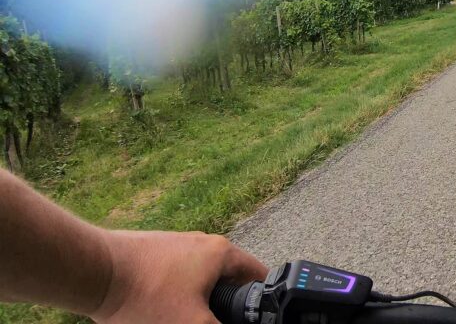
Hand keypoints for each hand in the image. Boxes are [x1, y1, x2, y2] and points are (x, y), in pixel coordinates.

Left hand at [89, 230, 267, 323]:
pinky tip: (159, 313)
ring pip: (199, 279)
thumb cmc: (144, 294)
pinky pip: (175, 277)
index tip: (254, 315)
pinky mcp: (152, 252)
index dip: (258, 300)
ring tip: (185, 319)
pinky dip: (175, 296)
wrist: (93, 272)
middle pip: (227, 279)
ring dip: (197, 301)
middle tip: (215, 320)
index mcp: (221, 253)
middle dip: (223, 304)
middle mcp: (202, 243)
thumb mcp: (192, 323)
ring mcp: (175, 245)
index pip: (257, 274)